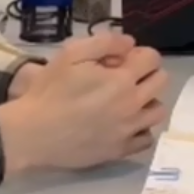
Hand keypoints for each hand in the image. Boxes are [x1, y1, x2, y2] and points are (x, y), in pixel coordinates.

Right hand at [0, 33, 169, 174]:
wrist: (32, 133)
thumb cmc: (49, 91)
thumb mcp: (71, 54)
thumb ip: (105, 43)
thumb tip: (130, 44)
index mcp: (122, 79)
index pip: (152, 59)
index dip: (140, 54)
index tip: (123, 59)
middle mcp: (132, 104)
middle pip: (161, 82)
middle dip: (147, 74)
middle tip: (125, 77)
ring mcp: (128, 130)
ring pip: (158, 111)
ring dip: (147, 101)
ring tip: (127, 101)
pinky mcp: (119, 150)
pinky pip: (146, 139)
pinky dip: (140, 129)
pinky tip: (124, 124)